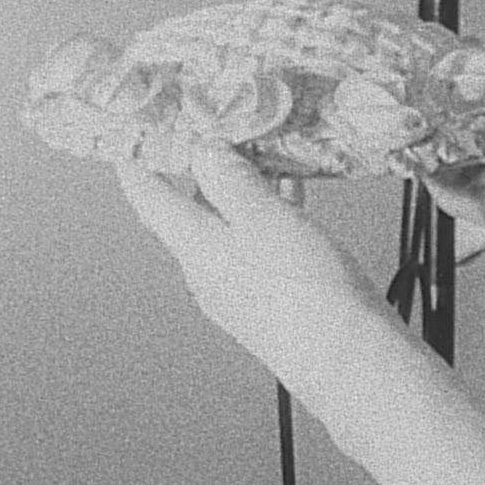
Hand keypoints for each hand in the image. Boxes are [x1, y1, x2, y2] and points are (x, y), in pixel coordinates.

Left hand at [114, 143, 367, 301]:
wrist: (350, 357)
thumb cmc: (302, 291)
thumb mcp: (263, 217)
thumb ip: (230, 180)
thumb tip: (203, 152)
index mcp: (194, 249)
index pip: (148, 198)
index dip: (138, 162)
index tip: (134, 134)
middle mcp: (208, 271)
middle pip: (189, 209)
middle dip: (198, 167)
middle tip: (209, 126)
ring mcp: (240, 287)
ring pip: (230, 224)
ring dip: (241, 188)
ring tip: (259, 148)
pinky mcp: (273, 297)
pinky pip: (260, 241)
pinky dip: (270, 211)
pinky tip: (294, 192)